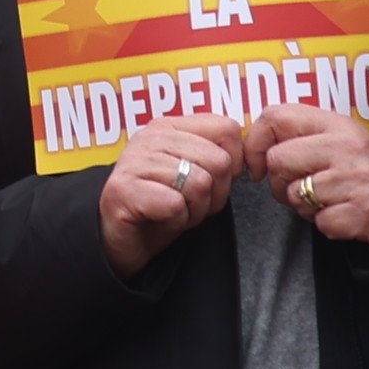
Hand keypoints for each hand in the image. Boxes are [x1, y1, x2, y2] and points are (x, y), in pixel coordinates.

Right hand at [97, 115, 251, 276]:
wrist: (121, 242)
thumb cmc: (161, 208)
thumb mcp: (195, 175)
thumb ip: (216, 157)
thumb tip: (246, 156)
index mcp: (169, 126)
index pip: (227, 129)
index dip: (233, 164)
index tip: (214, 182)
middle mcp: (149, 137)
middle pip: (219, 161)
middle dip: (214, 194)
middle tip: (190, 204)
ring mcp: (133, 162)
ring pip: (200, 184)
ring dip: (195, 210)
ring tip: (175, 212)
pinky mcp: (123, 190)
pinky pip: (175, 205)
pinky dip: (176, 221)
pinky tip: (161, 219)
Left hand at [260, 110, 368, 252]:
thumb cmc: (356, 174)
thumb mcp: (333, 141)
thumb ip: (296, 136)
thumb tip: (250, 151)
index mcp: (338, 123)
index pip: (276, 116)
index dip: (255, 143)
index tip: (258, 164)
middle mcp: (349, 147)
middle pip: (278, 161)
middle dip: (281, 182)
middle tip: (303, 187)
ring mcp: (358, 179)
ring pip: (294, 195)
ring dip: (303, 206)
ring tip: (328, 199)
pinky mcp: (364, 212)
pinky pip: (318, 222)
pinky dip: (325, 224)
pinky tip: (342, 214)